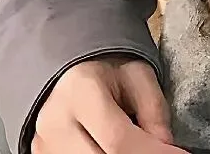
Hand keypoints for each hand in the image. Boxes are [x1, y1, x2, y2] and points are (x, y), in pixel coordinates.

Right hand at [32, 55, 185, 153]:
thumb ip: (154, 110)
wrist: (68, 65)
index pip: (117, 140)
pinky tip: (112, 147)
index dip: (151, 152)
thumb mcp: (137, 74)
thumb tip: (166, 147)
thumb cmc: (106, 66)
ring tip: (136, 144)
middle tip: (157, 150)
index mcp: (80, 92)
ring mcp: (44, 145)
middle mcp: (54, 123)